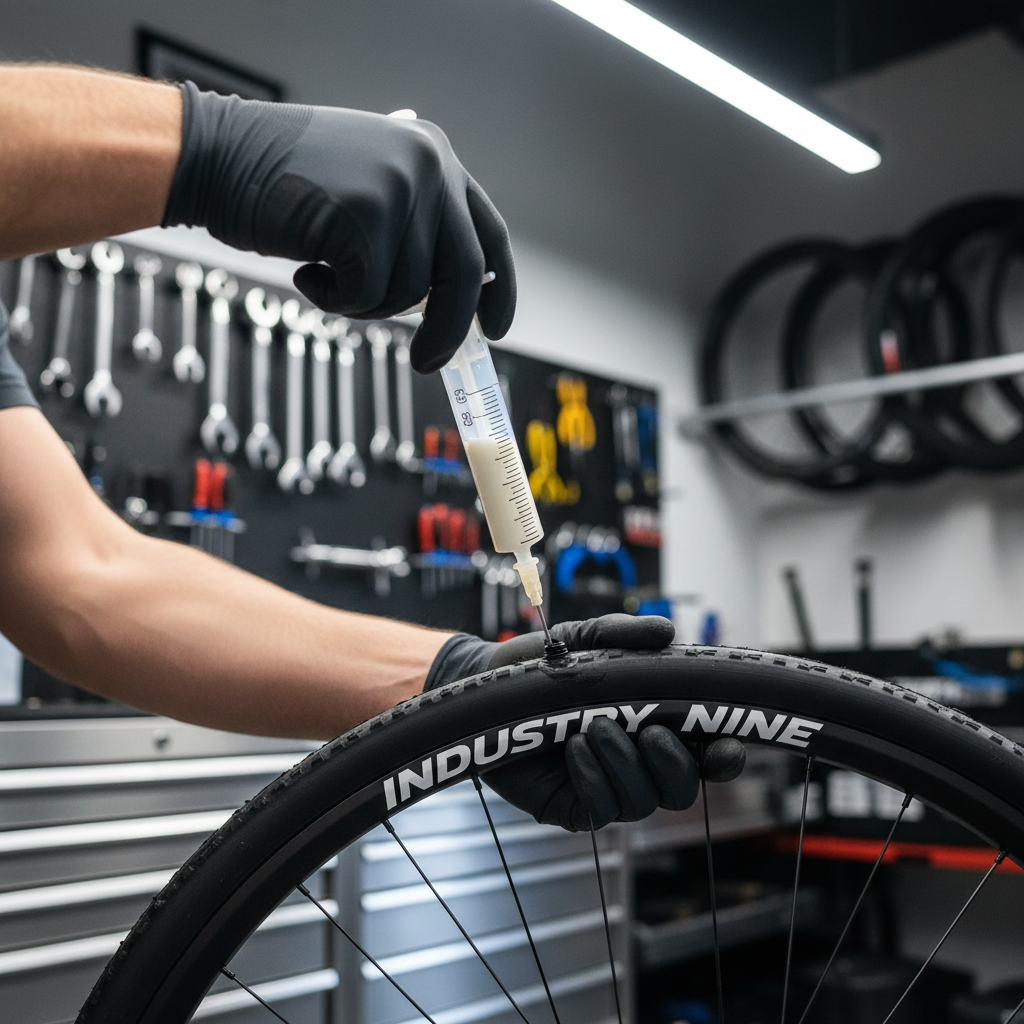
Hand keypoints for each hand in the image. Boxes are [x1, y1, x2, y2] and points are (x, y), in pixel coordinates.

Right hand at [163, 83, 514, 372]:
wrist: (218, 155)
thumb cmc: (286, 184)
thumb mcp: (369, 187)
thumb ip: (413, 225)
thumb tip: (453, 294)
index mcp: (435, 156)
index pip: (488, 233)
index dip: (496, 288)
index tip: (493, 328)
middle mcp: (428, 164)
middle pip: (463, 274)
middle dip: (446, 329)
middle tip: (427, 362)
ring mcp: (400, 188)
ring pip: (409, 291)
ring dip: (366, 304)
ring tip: (326, 273)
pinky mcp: (366, 217)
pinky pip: (369, 295)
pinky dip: (336, 301)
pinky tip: (308, 271)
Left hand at [424, 615, 744, 830]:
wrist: (489, 686)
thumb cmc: (544, 665)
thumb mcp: (585, 640)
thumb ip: (624, 634)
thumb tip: (666, 632)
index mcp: (656, 723)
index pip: (706, 753)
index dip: (725, 756)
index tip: (727, 745)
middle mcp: (639, 762)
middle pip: (684, 787)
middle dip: (676, 763)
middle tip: (651, 730)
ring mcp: (609, 787)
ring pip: (645, 800)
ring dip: (627, 763)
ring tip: (596, 726)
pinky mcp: (575, 806)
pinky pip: (601, 810)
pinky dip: (594, 777)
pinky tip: (574, 748)